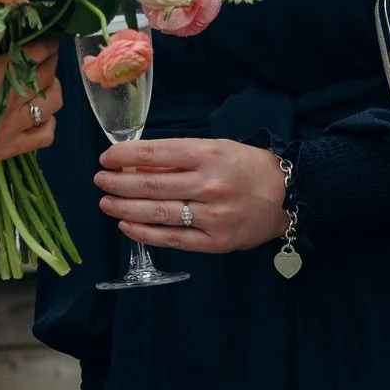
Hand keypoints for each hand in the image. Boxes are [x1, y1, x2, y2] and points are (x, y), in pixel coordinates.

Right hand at [0, 41, 61, 180]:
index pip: (35, 52)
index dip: (44, 41)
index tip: (42, 34)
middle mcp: (10, 101)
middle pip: (47, 74)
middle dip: (49, 60)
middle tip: (41, 53)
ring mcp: (14, 128)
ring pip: (53, 103)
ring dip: (51, 88)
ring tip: (39, 82)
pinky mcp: (11, 149)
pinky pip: (46, 134)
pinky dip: (48, 121)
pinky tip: (34, 113)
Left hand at [96, 137, 287, 253]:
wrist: (289, 194)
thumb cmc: (246, 166)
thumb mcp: (215, 148)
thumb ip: (178, 157)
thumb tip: (136, 163)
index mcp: (209, 154)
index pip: (156, 153)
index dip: (124, 156)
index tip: (106, 157)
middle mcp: (210, 185)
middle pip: (152, 185)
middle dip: (118, 182)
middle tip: (99, 180)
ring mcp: (213, 216)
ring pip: (158, 213)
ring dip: (124, 208)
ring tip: (106, 203)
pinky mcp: (217, 242)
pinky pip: (174, 239)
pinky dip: (145, 233)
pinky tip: (126, 225)